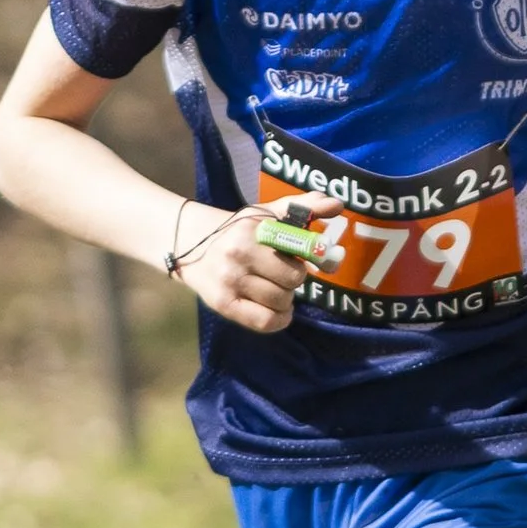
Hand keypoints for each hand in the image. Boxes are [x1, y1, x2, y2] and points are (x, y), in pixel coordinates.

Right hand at [170, 202, 313, 334]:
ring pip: (281, 301)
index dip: (313, 256)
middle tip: (284, 273)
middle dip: (295, 278)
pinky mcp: (224, 305)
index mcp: (252, 230)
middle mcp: (239, 255)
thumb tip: (337, 204)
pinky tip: (279, 311)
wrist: (189, 245)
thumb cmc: (237, 230)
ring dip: (286, 298)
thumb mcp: (266, 213)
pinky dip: (279, 319)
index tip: (314, 259)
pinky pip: (265, 322)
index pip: (298, 248)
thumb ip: (302, 207)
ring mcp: (230, 282)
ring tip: (276, 288)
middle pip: (293, 279)